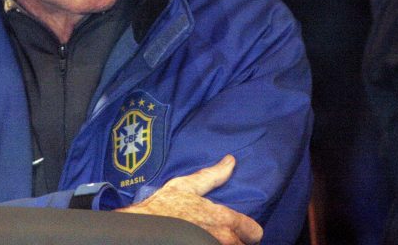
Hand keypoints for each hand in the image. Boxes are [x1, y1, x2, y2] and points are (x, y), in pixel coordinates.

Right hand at [116, 155, 262, 244]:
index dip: (248, 230)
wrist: (143, 228)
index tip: (241, 229)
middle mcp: (222, 238)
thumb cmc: (163, 206)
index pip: (254, 232)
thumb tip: (231, 161)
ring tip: (207, 237)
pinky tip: (197, 240)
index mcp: (223, 218)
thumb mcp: (186, 185)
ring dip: (222, 243)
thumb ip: (212, 176)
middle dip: (235, 240)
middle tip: (221, 234)